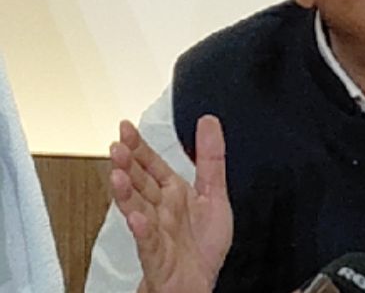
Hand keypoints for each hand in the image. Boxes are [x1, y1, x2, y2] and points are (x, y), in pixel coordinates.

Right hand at [109, 115, 233, 292]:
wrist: (199, 286)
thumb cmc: (202, 246)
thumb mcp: (214, 194)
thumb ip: (211, 158)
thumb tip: (208, 121)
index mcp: (173, 195)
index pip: (152, 167)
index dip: (140, 148)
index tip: (125, 128)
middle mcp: (161, 211)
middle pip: (141, 185)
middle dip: (128, 166)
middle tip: (116, 147)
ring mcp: (156, 234)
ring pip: (138, 211)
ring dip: (126, 194)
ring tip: (116, 176)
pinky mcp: (158, 259)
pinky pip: (148, 244)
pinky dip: (143, 231)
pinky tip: (137, 219)